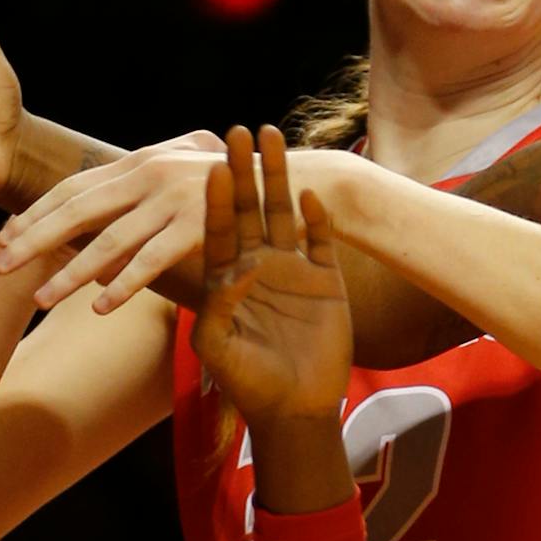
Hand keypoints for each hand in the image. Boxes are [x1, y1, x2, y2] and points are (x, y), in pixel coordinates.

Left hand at [0, 135, 277, 313]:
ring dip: (70, 271)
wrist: (298, 181)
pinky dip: (125, 283)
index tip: (1, 241)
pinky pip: (153, 258)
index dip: (34, 215)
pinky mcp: (200, 223)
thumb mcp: (182, 181)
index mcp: (140, 162)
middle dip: (33, 239)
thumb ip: (141, 198)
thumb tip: (97, 236)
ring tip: (38, 298)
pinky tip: (99, 307)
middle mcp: (150, 173)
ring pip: (108, 239)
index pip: (72, 188)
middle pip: (77, 209)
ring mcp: (174, 196)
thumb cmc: (236, 190)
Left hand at [193, 126, 349, 426]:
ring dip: (280, 179)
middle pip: (249, 209)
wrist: (295, 409)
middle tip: (239, 131)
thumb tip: (234, 270)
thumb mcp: (218, 347)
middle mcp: (257, 264)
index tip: (213, 164)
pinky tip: (315, 195)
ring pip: (284, 214)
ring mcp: (293, 269)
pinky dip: (319, 219)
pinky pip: (322, 242)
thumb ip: (218, 309)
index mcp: (225, 278)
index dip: (216, 198)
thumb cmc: (248, 382)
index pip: (217, 229)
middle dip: (244, 171)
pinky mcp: (327, 280)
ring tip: (275, 140)